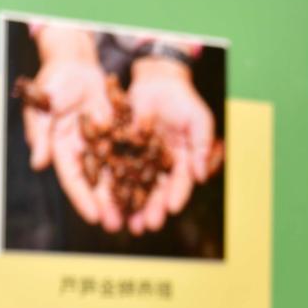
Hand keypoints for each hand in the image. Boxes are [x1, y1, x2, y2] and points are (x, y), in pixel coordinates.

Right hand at [22, 26, 120, 230]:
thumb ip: (40, 134)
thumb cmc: (54, 84)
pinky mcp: (119, 137)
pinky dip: (140, 173)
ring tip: (137, 215)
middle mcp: (84, 153)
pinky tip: (152, 189)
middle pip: (96, 185)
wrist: (76, 65)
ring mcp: (102, 146)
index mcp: (62, 150)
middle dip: (107, 206)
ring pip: (116, 176)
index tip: (93, 218)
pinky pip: (131, 157)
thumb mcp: (44, 106)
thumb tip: (39, 163)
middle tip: (118, 225)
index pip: (73, 180)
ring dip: (125, 196)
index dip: (82, 199)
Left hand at [126, 55, 214, 234]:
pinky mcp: (123, 149)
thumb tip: (201, 176)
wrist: (157, 81)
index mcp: (183, 161)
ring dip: (130, 205)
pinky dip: (111, 184)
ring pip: (135, 186)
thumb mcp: (199, 121)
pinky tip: (106, 198)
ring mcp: (142, 159)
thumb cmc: (183, 100)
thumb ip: (201, 147)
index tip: (172, 209)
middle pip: (157, 190)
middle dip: (152, 209)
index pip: (180, 182)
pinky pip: (116, 168)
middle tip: (147, 226)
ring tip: (125, 222)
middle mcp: (162, 165)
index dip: (177, 195)